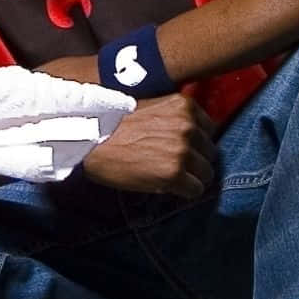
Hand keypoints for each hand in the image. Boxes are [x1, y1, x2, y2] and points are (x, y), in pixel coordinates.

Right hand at [78, 92, 214, 197]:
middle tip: (171, 164)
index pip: (209, 130)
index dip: (195, 143)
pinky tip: (165, 186)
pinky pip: (195, 190)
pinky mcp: (174, 174)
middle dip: (195, 161)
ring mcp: (183, 150)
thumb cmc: (114, 126)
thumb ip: (175, 118)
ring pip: (206, 173)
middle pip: (210, 153)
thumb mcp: (151, 109)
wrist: (88, 141)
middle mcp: (188, 126)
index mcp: (184, 106)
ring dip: (191, 178)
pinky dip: (183, 192)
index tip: (179, 148)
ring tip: (168, 176)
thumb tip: (193, 138)